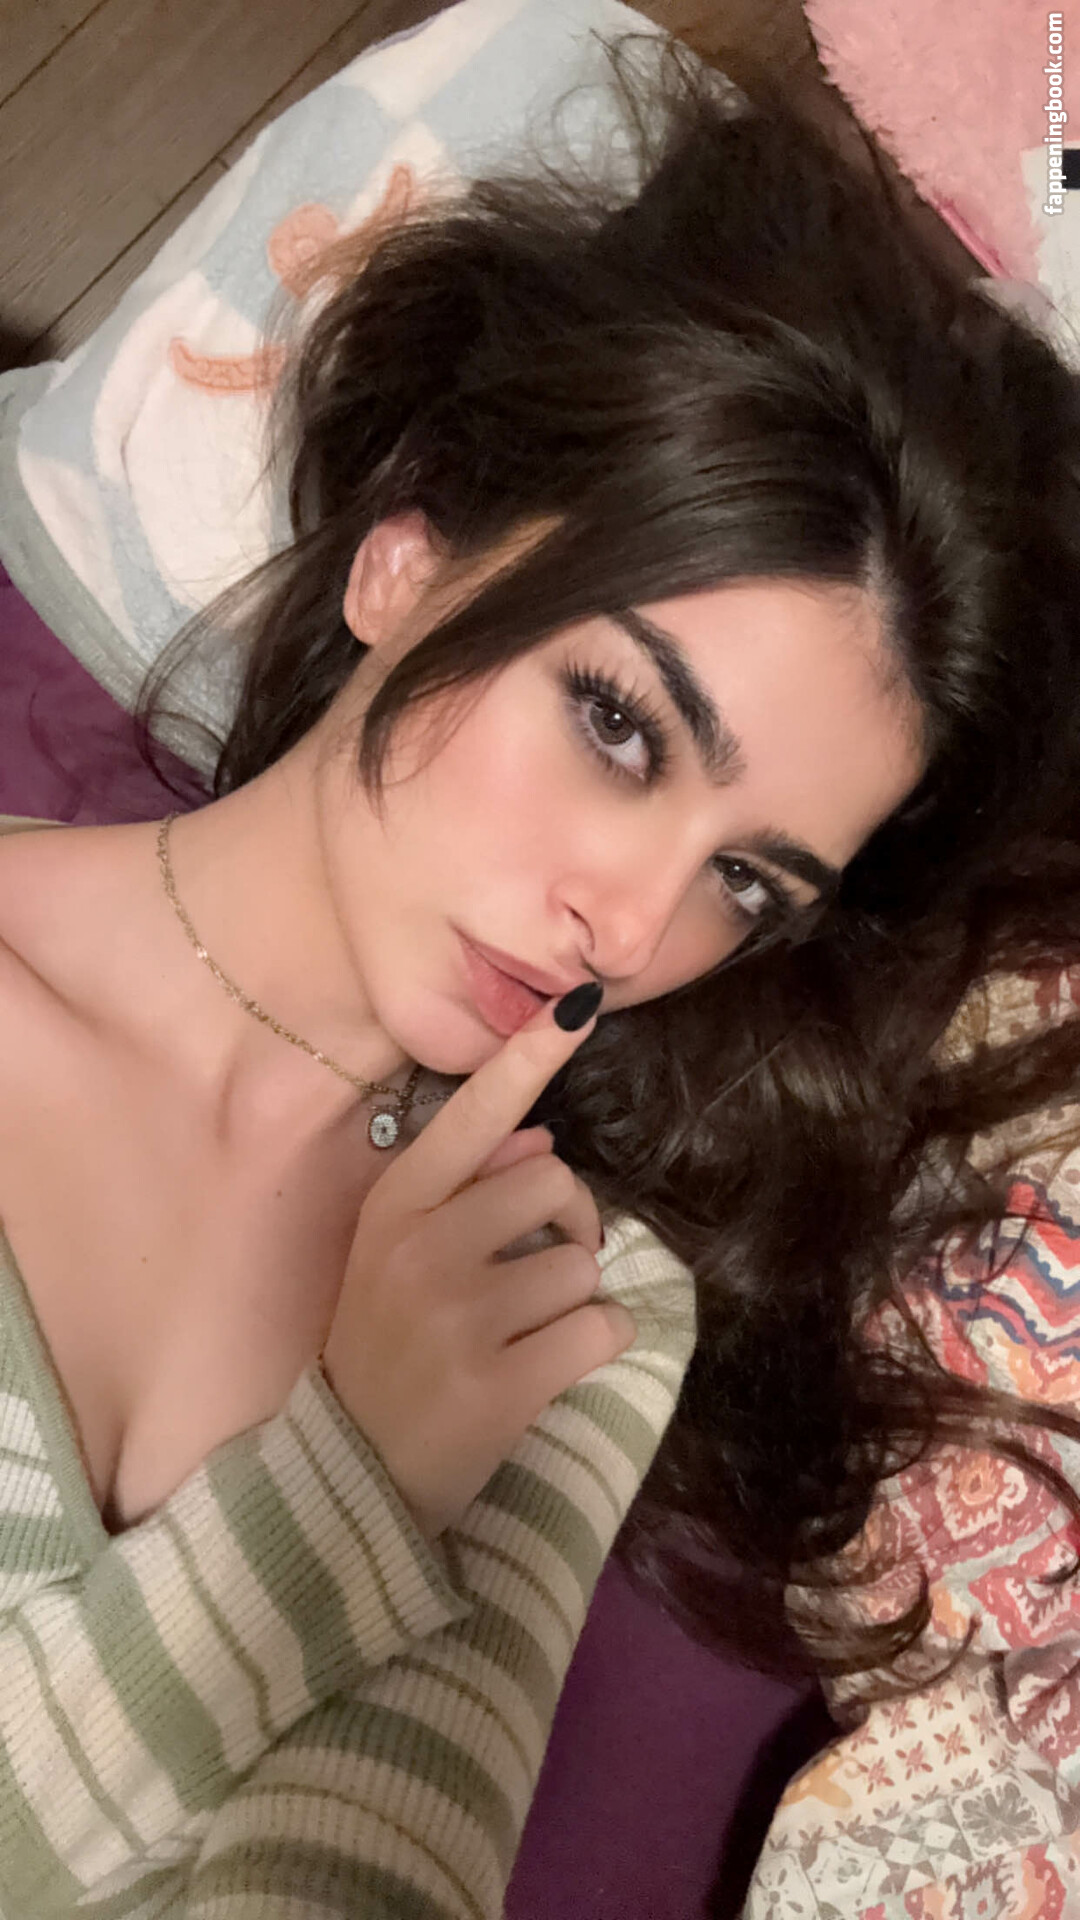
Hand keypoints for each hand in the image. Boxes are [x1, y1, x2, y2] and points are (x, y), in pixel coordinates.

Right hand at [319, 991, 635, 1538]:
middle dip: (569, 1224)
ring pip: (582, 1265)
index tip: (576, 1005)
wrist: (346, 1476)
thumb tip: (538, 1138)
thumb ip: (460, 1193)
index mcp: (395, 1206)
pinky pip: (601, 1329)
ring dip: (573, 1300)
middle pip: (554, 1184)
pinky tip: (551, 1367)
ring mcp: (459, 1317)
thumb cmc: (381, 1352)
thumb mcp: (392, 1259)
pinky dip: (597, 1346)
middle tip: (543, 1268)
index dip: (529, 1058)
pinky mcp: (499, 1385)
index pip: (474, 1115)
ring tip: (522, 1336)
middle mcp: (422, 1249)